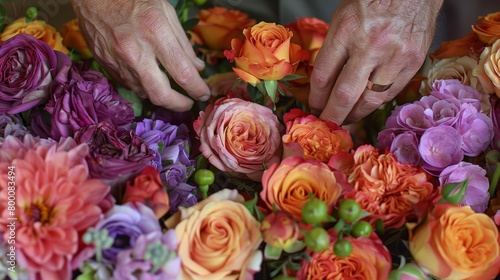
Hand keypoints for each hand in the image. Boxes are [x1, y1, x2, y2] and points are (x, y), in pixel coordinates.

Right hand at [70, 0, 209, 110]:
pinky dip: (144, 86)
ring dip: (161, 94)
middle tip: (188, 103)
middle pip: (161, 94)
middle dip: (179, 105)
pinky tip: (150, 77)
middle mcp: (136, 51)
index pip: (183, 73)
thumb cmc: (133, 0)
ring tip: (170, 89)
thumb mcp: (166, 12)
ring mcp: (119, 61)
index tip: (203, 93)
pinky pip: (131, 85)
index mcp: (156, 33)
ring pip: (145, 92)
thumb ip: (183, 43)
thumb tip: (197, 68)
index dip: (197, 89)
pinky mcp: (108, 67)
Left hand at [308, 0, 442, 123]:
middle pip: (344, 95)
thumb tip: (323, 86)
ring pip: (369, 101)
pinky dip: (374, 104)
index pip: (323, 77)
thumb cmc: (373, 1)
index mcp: (346, 30)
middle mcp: (370, 45)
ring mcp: (394, 56)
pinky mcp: (413, 62)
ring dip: (354, 115)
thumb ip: (334, 50)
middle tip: (326, 124)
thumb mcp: (342, 18)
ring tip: (345, 119)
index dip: (315, 98)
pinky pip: (390, 94)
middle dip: (331, 116)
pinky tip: (365, 107)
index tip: (313, 107)